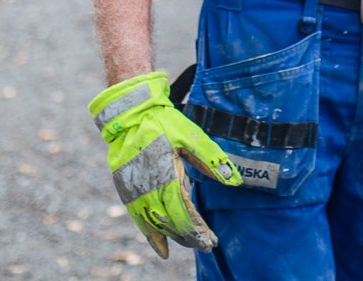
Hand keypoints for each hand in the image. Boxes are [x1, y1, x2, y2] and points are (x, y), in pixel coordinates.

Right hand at [90, 72, 241, 257]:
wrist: (129, 115)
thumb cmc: (164, 123)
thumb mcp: (192, 138)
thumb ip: (213, 161)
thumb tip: (236, 181)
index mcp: (166, 177)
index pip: (184, 215)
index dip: (198, 231)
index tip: (211, 240)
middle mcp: (148, 190)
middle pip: (171, 225)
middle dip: (190, 238)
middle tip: (206, 245)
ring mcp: (134, 193)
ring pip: (155, 226)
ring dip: (173, 238)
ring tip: (190, 244)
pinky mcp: (126, 191)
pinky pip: (139, 221)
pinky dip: (151, 236)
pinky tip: (161, 248)